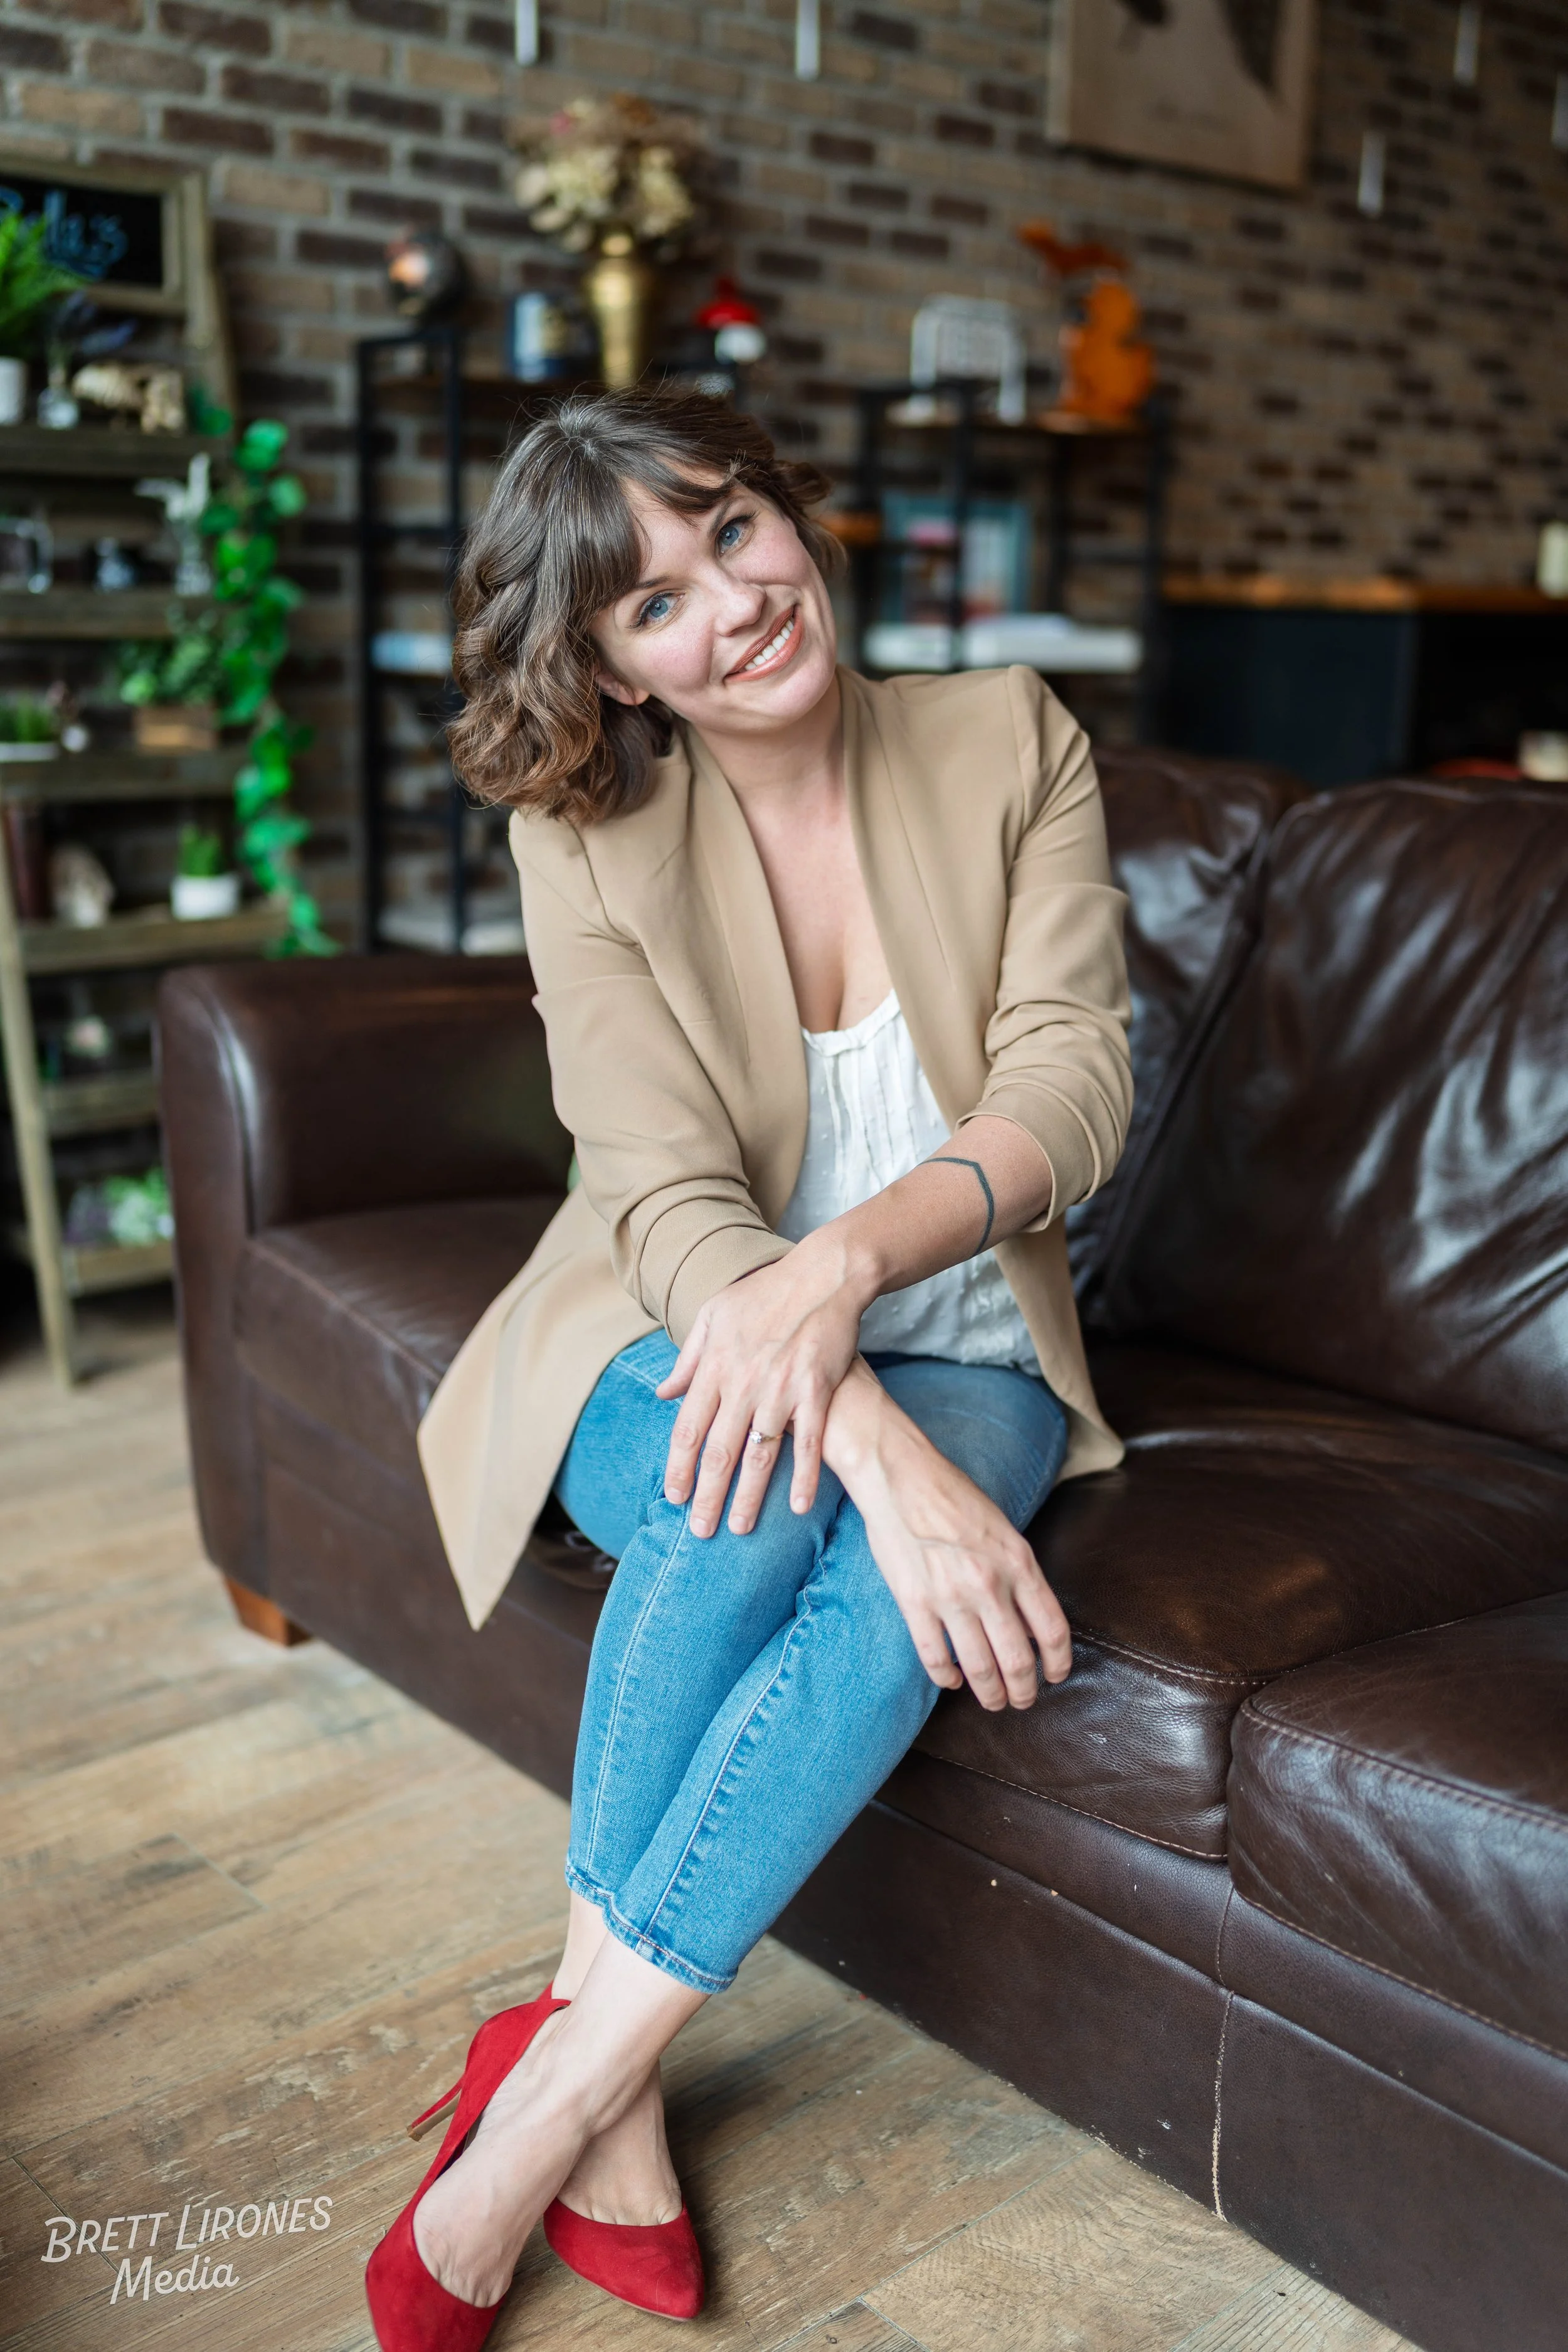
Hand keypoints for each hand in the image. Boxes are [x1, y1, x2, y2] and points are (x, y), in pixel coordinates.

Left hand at [657, 1233, 868, 1536]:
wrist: (822, 1276)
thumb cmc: (765, 1293)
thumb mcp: (714, 1315)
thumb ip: (688, 1358)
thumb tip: (664, 1392)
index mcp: (715, 1367)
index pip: (688, 1430)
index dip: (679, 1469)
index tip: (672, 1498)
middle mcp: (744, 1383)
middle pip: (720, 1452)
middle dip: (707, 1496)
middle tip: (700, 1532)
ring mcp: (782, 1390)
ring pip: (761, 1456)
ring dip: (750, 1497)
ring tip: (740, 1528)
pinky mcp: (818, 1391)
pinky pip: (810, 1444)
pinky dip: (805, 1478)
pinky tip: (800, 1507)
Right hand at [826, 1362, 1070, 1710]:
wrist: (900, 1476)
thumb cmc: (953, 1495)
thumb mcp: (1002, 1529)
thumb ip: (1018, 1573)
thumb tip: (1028, 1619)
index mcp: (1019, 1562)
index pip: (1052, 1629)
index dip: (1058, 1662)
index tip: (1056, 1676)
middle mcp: (989, 1584)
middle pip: (1018, 1659)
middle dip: (1024, 1690)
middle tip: (1022, 1700)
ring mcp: (951, 1596)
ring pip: (979, 1667)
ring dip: (990, 1693)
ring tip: (993, 1701)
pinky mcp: (915, 1603)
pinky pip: (935, 1657)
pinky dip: (947, 1678)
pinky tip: (953, 1682)